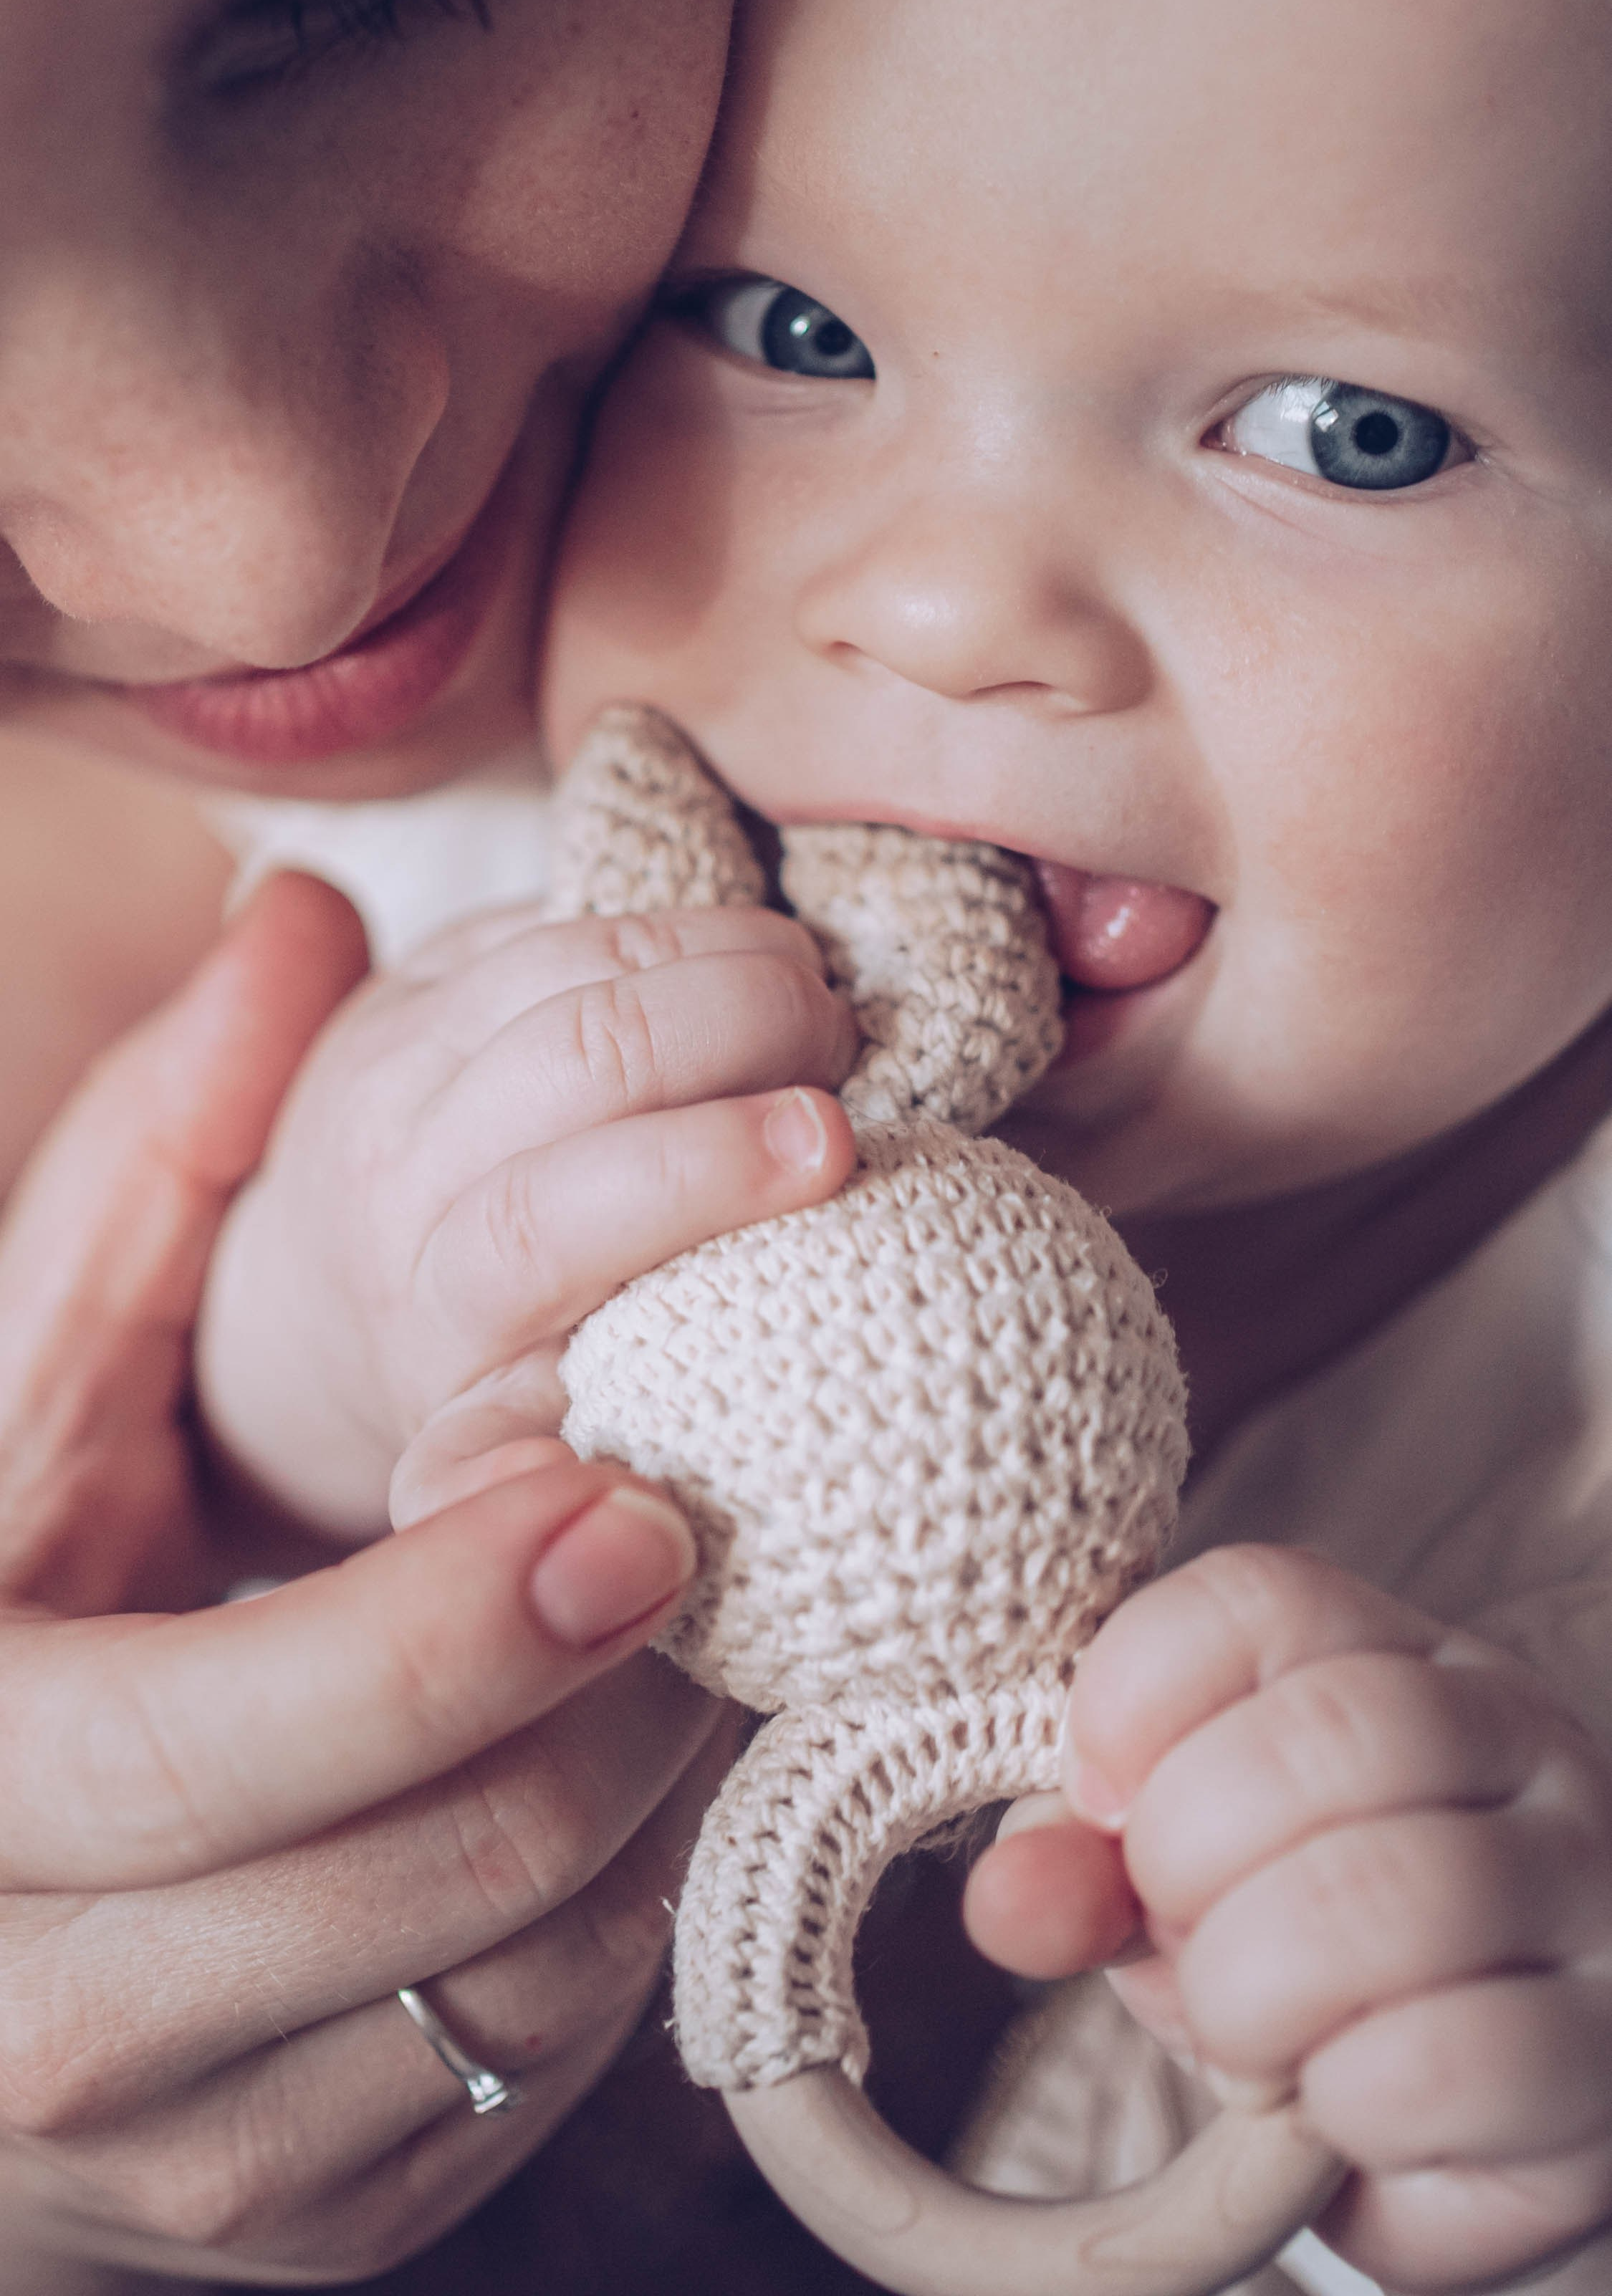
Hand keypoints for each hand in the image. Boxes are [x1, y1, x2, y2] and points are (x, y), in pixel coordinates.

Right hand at [0, 880, 726, 2288]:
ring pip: (530, 1986)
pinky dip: (619, 1914)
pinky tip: (624, 1759)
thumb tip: (295, 920)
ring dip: (655, 1797)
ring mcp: (197, 2170)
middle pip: (446, 1869)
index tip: (629, 1490)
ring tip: (699, 1625)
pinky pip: (535, 2074)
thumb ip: (142, 1179)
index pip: (242, 1744)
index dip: (458, 1625)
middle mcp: (56, 2029)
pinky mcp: (305, 2234)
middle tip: (722, 1531)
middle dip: (627, 1695)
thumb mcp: (12, 1409)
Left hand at [966, 1546, 1611, 2290]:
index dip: (1132, 1698)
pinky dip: (1340, 2101)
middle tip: (1174, 1936)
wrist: (1462, 2137)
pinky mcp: (1603, 2058)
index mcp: (1407, 1658)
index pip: (1261, 1596)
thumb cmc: (1305, 1973)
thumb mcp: (1178, 1890)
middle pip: (1324, 1735)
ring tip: (1248, 2035)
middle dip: (1186, 1860)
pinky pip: (1437, 2062)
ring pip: (1382, 1894)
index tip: (1097, 1802)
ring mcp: (1588, 1888)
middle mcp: (1525, 1742)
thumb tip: (1008, 1897)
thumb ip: (1082, 1872)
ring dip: (1250, 1993)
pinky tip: (1343, 2104)